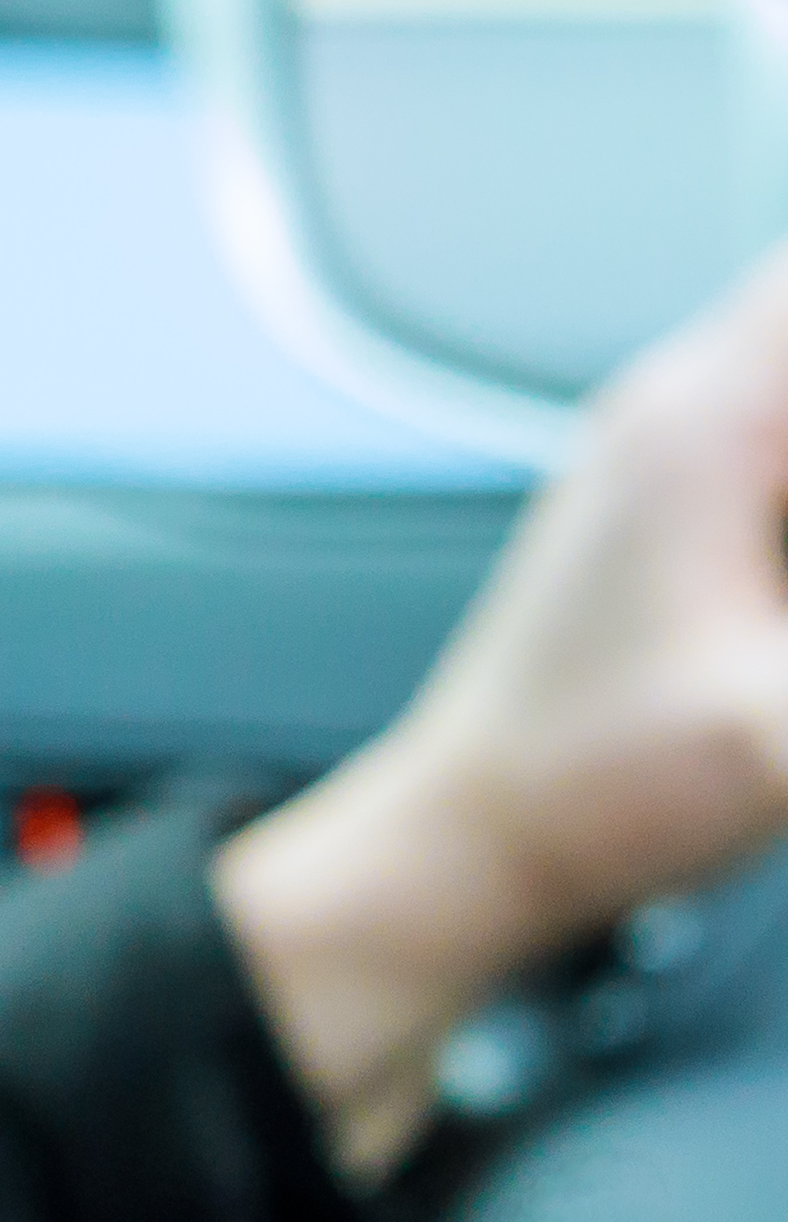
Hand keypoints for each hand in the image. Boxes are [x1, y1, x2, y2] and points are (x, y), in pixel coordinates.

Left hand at [220, 239, 787, 1176]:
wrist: (466, 843)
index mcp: (699, 423)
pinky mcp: (678, 517)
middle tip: (784, 567)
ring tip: (773, 597)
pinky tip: (777, 592)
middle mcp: (677, 414)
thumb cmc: (583, 791)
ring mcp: (673, 461)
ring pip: (783, 377)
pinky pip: (772, 444)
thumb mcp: (781, 736)